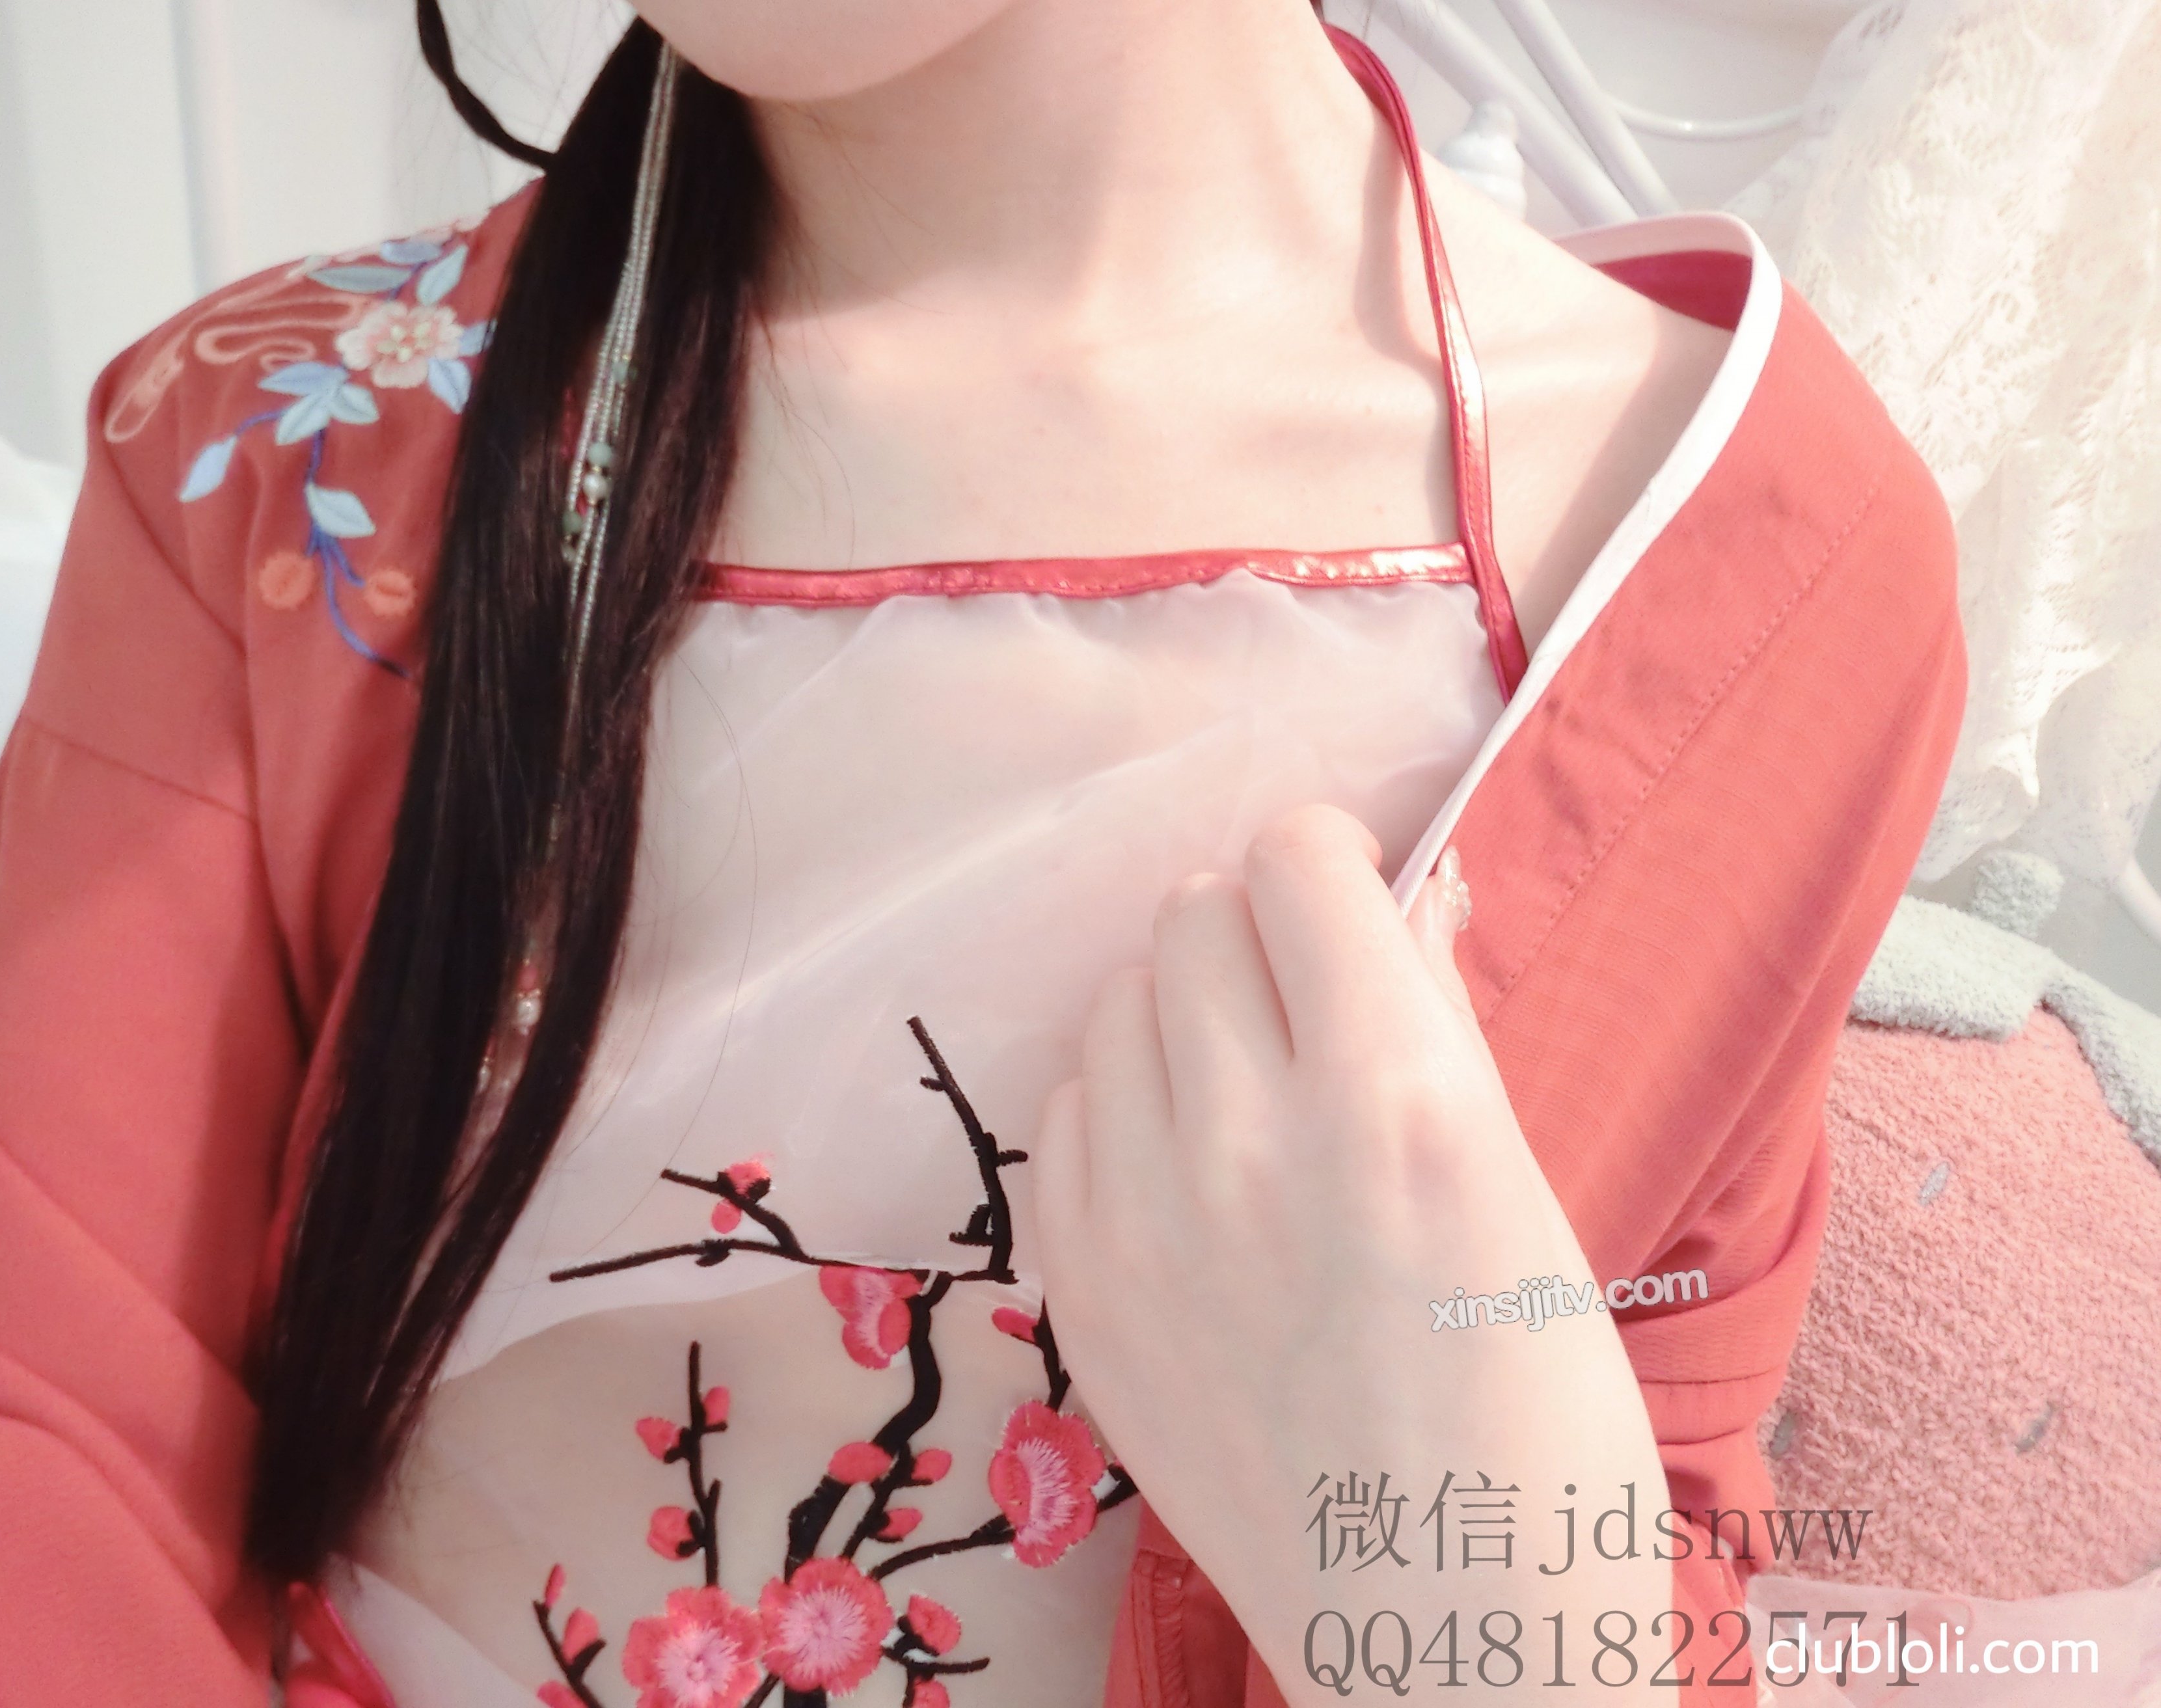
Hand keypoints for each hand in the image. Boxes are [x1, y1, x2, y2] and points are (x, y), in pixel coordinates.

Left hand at [1033, 803, 1670, 1702]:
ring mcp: (1143, 1220)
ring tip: (1243, 1088)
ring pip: (1115, 1004)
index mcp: (1397, 1100)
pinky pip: (1065, 1117)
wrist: (1448, 1634)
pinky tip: (1183, 1170)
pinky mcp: (1080, 1293)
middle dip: (1254, 932)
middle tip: (1302, 1001)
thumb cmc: (1544, 1424)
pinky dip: (1120, 1113)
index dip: (1329, 862)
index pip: (1298, 861)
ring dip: (1179, 1016)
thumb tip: (1400, 896)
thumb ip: (1441, 1030)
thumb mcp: (1532, 1200)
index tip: (1347, 900)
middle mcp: (1251, 1138)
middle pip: (1192, 915)